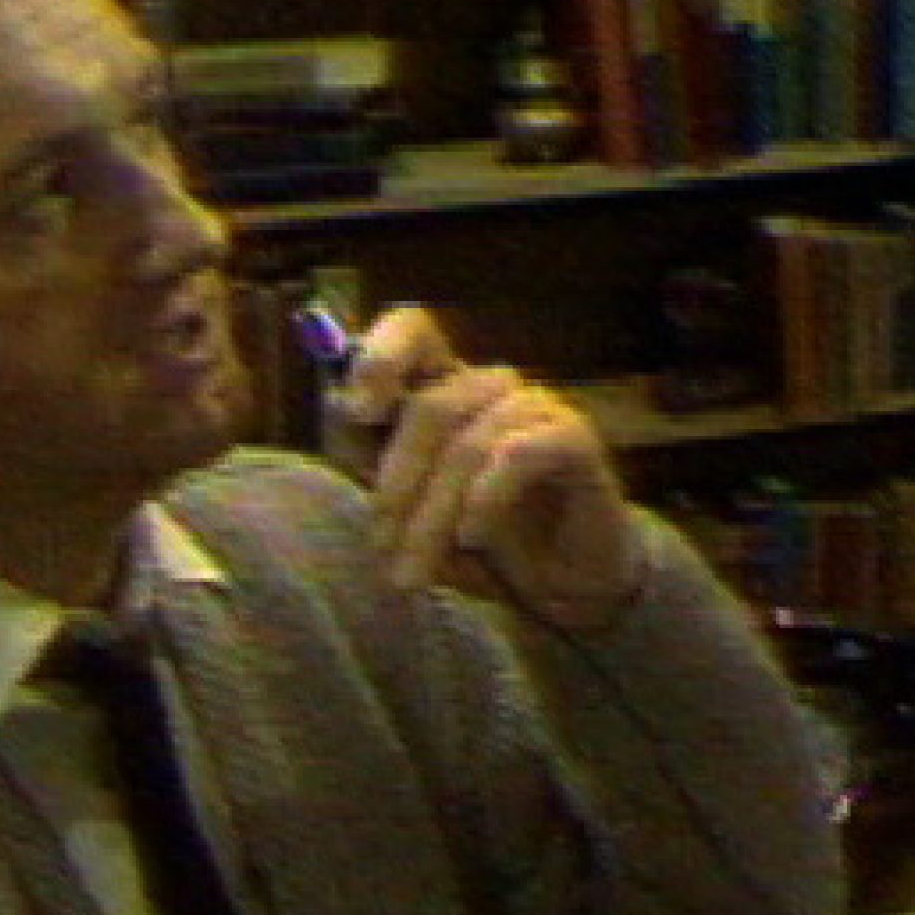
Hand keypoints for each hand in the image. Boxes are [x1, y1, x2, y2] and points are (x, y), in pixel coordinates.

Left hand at [332, 306, 647, 631]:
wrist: (559, 584)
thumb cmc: (479, 539)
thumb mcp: (408, 504)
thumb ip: (372, 454)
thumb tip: (338, 404)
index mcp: (449, 388)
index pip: (415, 330)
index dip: (382, 355)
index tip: (358, 411)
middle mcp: (493, 388)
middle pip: (432, 406)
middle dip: (398, 485)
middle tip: (383, 548)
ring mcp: (537, 408)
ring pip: (470, 443)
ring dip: (434, 513)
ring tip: (418, 568)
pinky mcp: (576, 440)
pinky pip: (520, 454)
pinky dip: (486, 498)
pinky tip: (472, 538)